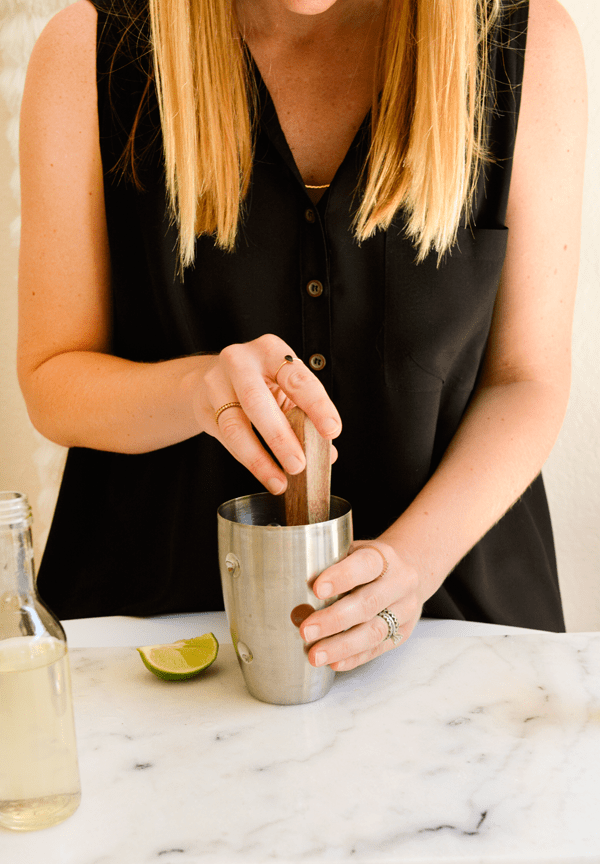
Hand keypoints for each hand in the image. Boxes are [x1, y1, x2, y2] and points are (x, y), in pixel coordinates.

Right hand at [193, 334, 340, 493]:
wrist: (213, 377)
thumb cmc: (260, 381)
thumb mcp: (285, 386)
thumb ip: (306, 415)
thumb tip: (326, 455)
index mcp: (271, 351)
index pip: (297, 378)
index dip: (316, 405)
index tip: (331, 431)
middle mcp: (240, 362)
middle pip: (257, 401)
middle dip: (280, 437)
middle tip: (298, 465)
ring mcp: (217, 385)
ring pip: (235, 426)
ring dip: (259, 459)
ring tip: (280, 481)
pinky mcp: (205, 409)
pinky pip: (226, 440)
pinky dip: (249, 460)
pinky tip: (265, 474)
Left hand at [299, 541, 423, 670]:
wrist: (411, 570)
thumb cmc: (369, 563)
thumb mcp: (353, 552)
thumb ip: (330, 569)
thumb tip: (297, 603)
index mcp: (385, 557)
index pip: (366, 565)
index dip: (342, 577)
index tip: (316, 589)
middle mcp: (400, 583)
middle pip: (368, 603)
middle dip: (334, 620)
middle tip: (306, 631)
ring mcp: (405, 609)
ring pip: (374, 631)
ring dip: (342, 646)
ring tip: (315, 654)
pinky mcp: (404, 632)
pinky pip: (378, 648)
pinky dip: (354, 658)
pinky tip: (334, 663)